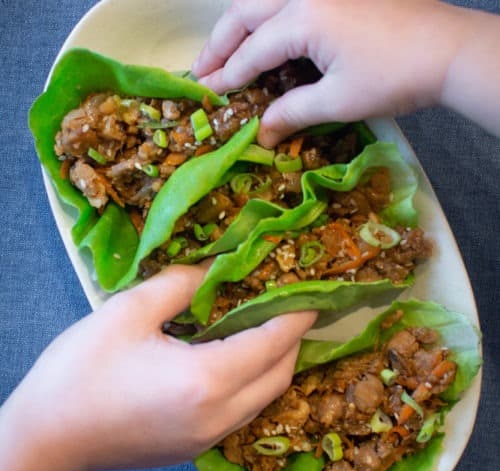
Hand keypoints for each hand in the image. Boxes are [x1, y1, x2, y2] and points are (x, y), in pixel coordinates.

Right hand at [0, 264, 315, 470]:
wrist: (47, 435)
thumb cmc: (83, 368)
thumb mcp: (129, 311)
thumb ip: (180, 284)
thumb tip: (212, 269)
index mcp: (206, 379)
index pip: (271, 343)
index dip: (295, 316)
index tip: (311, 295)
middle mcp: (219, 414)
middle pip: (279, 375)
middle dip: (292, 340)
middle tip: (287, 307)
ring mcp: (210, 437)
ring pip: (265, 397)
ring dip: (275, 362)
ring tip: (266, 328)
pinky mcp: (196, 447)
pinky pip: (244, 410)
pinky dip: (254, 382)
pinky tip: (238, 359)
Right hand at [193, 0, 499, 142]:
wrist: (448, 51)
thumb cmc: (394, 77)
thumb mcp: (338, 101)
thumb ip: (292, 112)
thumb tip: (261, 134)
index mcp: (304, 16)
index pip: (253, 50)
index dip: (228, 75)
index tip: (207, 94)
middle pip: (245, 11)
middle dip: (219, 43)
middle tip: (201, 71)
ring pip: (263, 0)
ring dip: (238, 25)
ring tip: (221, 54)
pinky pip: (286, 2)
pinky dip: (265, 20)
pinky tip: (260, 40)